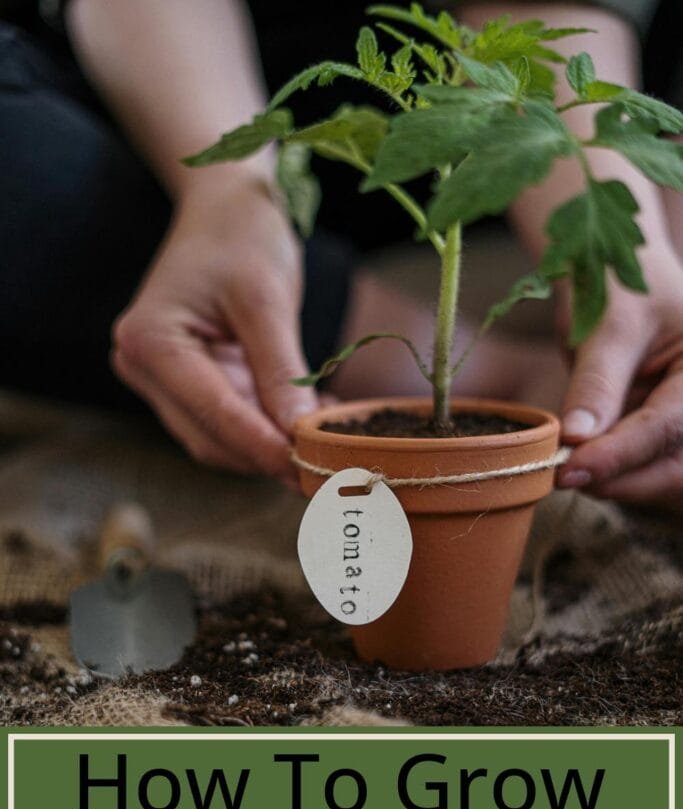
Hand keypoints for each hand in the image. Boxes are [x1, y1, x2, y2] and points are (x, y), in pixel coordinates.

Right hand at [112, 172, 317, 485]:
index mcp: (150, 341)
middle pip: (210, 436)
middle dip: (267, 455)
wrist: (224, 206)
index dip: (263, 446)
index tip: (309, 468)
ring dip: (269, 448)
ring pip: (218, 439)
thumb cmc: (241, 235)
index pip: (213, 411)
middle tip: (327, 467)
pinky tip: (307, 420)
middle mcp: (143, 367)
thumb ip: (281, 369)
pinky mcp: (187, 385)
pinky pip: (228, 422)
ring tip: (324, 441)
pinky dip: (267, 429)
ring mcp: (162, 380)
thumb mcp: (266, 297)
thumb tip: (301, 434)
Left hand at [557, 251, 682, 510]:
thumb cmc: (616, 281)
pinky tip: (578, 462)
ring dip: (612, 482)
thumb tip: (576, 439)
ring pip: (659, 479)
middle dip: (620, 479)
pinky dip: (608, 475)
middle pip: (675, 470)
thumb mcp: (608, 325)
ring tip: (566, 464)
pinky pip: (640, 472)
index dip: (619, 455)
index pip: (668, 428)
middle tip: (563, 475)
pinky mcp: (656, 436)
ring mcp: (681, 423)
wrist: (609, 272)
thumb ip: (596, 384)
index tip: (571, 468)